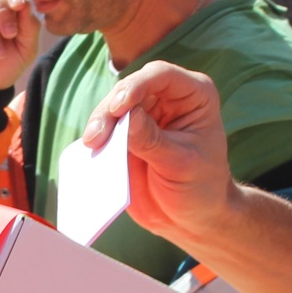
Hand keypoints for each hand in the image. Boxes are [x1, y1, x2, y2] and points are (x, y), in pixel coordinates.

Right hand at [81, 61, 238, 246]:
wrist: (192, 216)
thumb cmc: (201, 186)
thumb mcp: (181, 164)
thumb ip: (153, 141)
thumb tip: (128, 115)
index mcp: (193, 95)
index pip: (161, 76)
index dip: (136, 86)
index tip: (119, 108)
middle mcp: (167, 98)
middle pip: (130, 89)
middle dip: (110, 109)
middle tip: (96, 136)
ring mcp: (144, 115)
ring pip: (112, 107)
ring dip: (99, 124)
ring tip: (92, 145)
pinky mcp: (125, 135)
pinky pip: (106, 130)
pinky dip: (96, 138)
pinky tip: (90, 150)